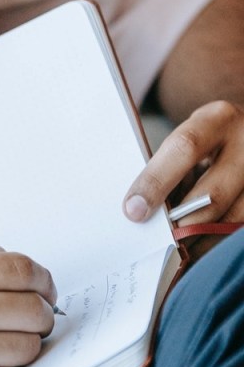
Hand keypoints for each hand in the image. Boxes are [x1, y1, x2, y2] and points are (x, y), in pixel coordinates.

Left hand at [124, 100, 243, 257]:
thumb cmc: (207, 140)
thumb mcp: (188, 139)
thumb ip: (169, 168)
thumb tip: (141, 209)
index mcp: (217, 119)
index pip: (184, 149)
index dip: (156, 182)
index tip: (134, 211)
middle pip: (213, 193)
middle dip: (181, 223)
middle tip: (159, 241)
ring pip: (233, 217)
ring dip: (201, 237)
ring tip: (179, 247)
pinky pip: (241, 227)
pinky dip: (217, 239)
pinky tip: (199, 245)